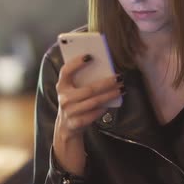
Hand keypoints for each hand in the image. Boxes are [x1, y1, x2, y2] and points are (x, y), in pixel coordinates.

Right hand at [52, 54, 123, 174]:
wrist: (66, 127)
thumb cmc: (74, 103)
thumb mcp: (72, 90)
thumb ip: (81, 80)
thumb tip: (103, 69)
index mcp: (61, 86)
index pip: (66, 71)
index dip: (76, 63)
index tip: (90, 56)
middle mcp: (64, 98)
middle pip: (89, 89)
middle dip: (106, 83)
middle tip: (119, 77)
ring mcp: (69, 112)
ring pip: (95, 101)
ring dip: (110, 94)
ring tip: (121, 88)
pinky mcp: (76, 123)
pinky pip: (95, 113)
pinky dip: (105, 107)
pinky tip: (113, 101)